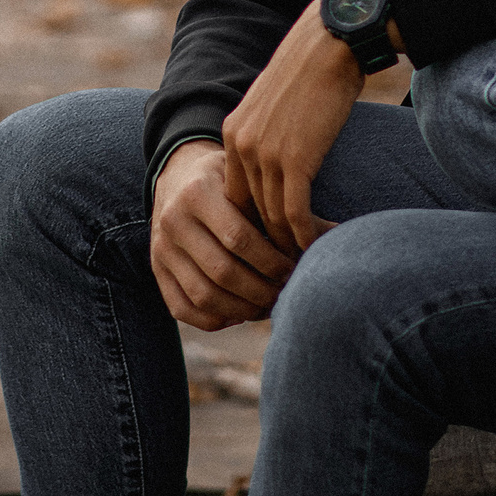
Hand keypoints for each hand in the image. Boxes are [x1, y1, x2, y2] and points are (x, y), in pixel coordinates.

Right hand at [149, 140, 294, 329]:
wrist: (178, 175)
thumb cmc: (229, 180)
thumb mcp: (251, 182)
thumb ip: (284, 208)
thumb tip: (339, 235)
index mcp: (197, 192)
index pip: (239, 237)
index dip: (271, 261)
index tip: (295, 269)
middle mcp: (172, 220)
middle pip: (222, 271)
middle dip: (261, 290)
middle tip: (286, 294)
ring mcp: (160, 249)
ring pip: (203, 295)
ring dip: (242, 310)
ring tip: (268, 306)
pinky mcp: (156, 271)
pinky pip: (183, 309)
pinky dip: (215, 319)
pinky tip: (241, 313)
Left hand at [221, 0, 371, 254]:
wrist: (331, 42)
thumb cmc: (314, 69)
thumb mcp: (278, 105)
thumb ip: (271, 135)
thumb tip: (286, 164)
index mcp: (233, 133)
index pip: (236, 196)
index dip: (254, 223)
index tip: (275, 242)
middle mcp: (240, 146)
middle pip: (250, 213)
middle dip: (269, 242)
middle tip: (289, 264)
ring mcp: (264, 154)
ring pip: (272, 219)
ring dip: (291, 245)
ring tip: (309, 261)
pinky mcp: (293, 159)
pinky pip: (294, 214)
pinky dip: (306, 236)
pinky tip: (322, 244)